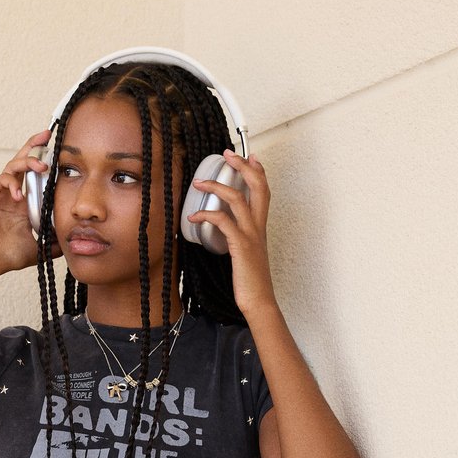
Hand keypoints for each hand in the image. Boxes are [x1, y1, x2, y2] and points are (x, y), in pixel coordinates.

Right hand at [0, 130, 61, 274]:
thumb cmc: (9, 254)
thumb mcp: (40, 246)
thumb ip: (55, 242)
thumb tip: (71, 240)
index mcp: (24, 203)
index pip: (35, 177)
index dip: (45, 164)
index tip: (59, 154)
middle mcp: (12, 193)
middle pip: (23, 162)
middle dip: (34, 145)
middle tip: (47, 134)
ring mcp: (0, 192)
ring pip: (14, 166)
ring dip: (27, 162)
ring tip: (40, 166)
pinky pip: (3, 179)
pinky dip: (12, 183)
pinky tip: (19, 196)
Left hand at [188, 149, 275, 315]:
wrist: (259, 303)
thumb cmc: (250, 283)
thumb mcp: (245, 255)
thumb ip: (237, 240)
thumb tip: (222, 233)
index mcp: (260, 228)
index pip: (264, 192)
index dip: (258, 171)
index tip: (249, 156)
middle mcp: (258, 227)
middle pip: (257, 186)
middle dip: (242, 166)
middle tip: (227, 154)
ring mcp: (250, 236)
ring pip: (238, 199)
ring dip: (216, 186)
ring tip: (199, 181)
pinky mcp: (241, 247)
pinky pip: (223, 222)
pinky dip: (207, 214)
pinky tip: (194, 217)